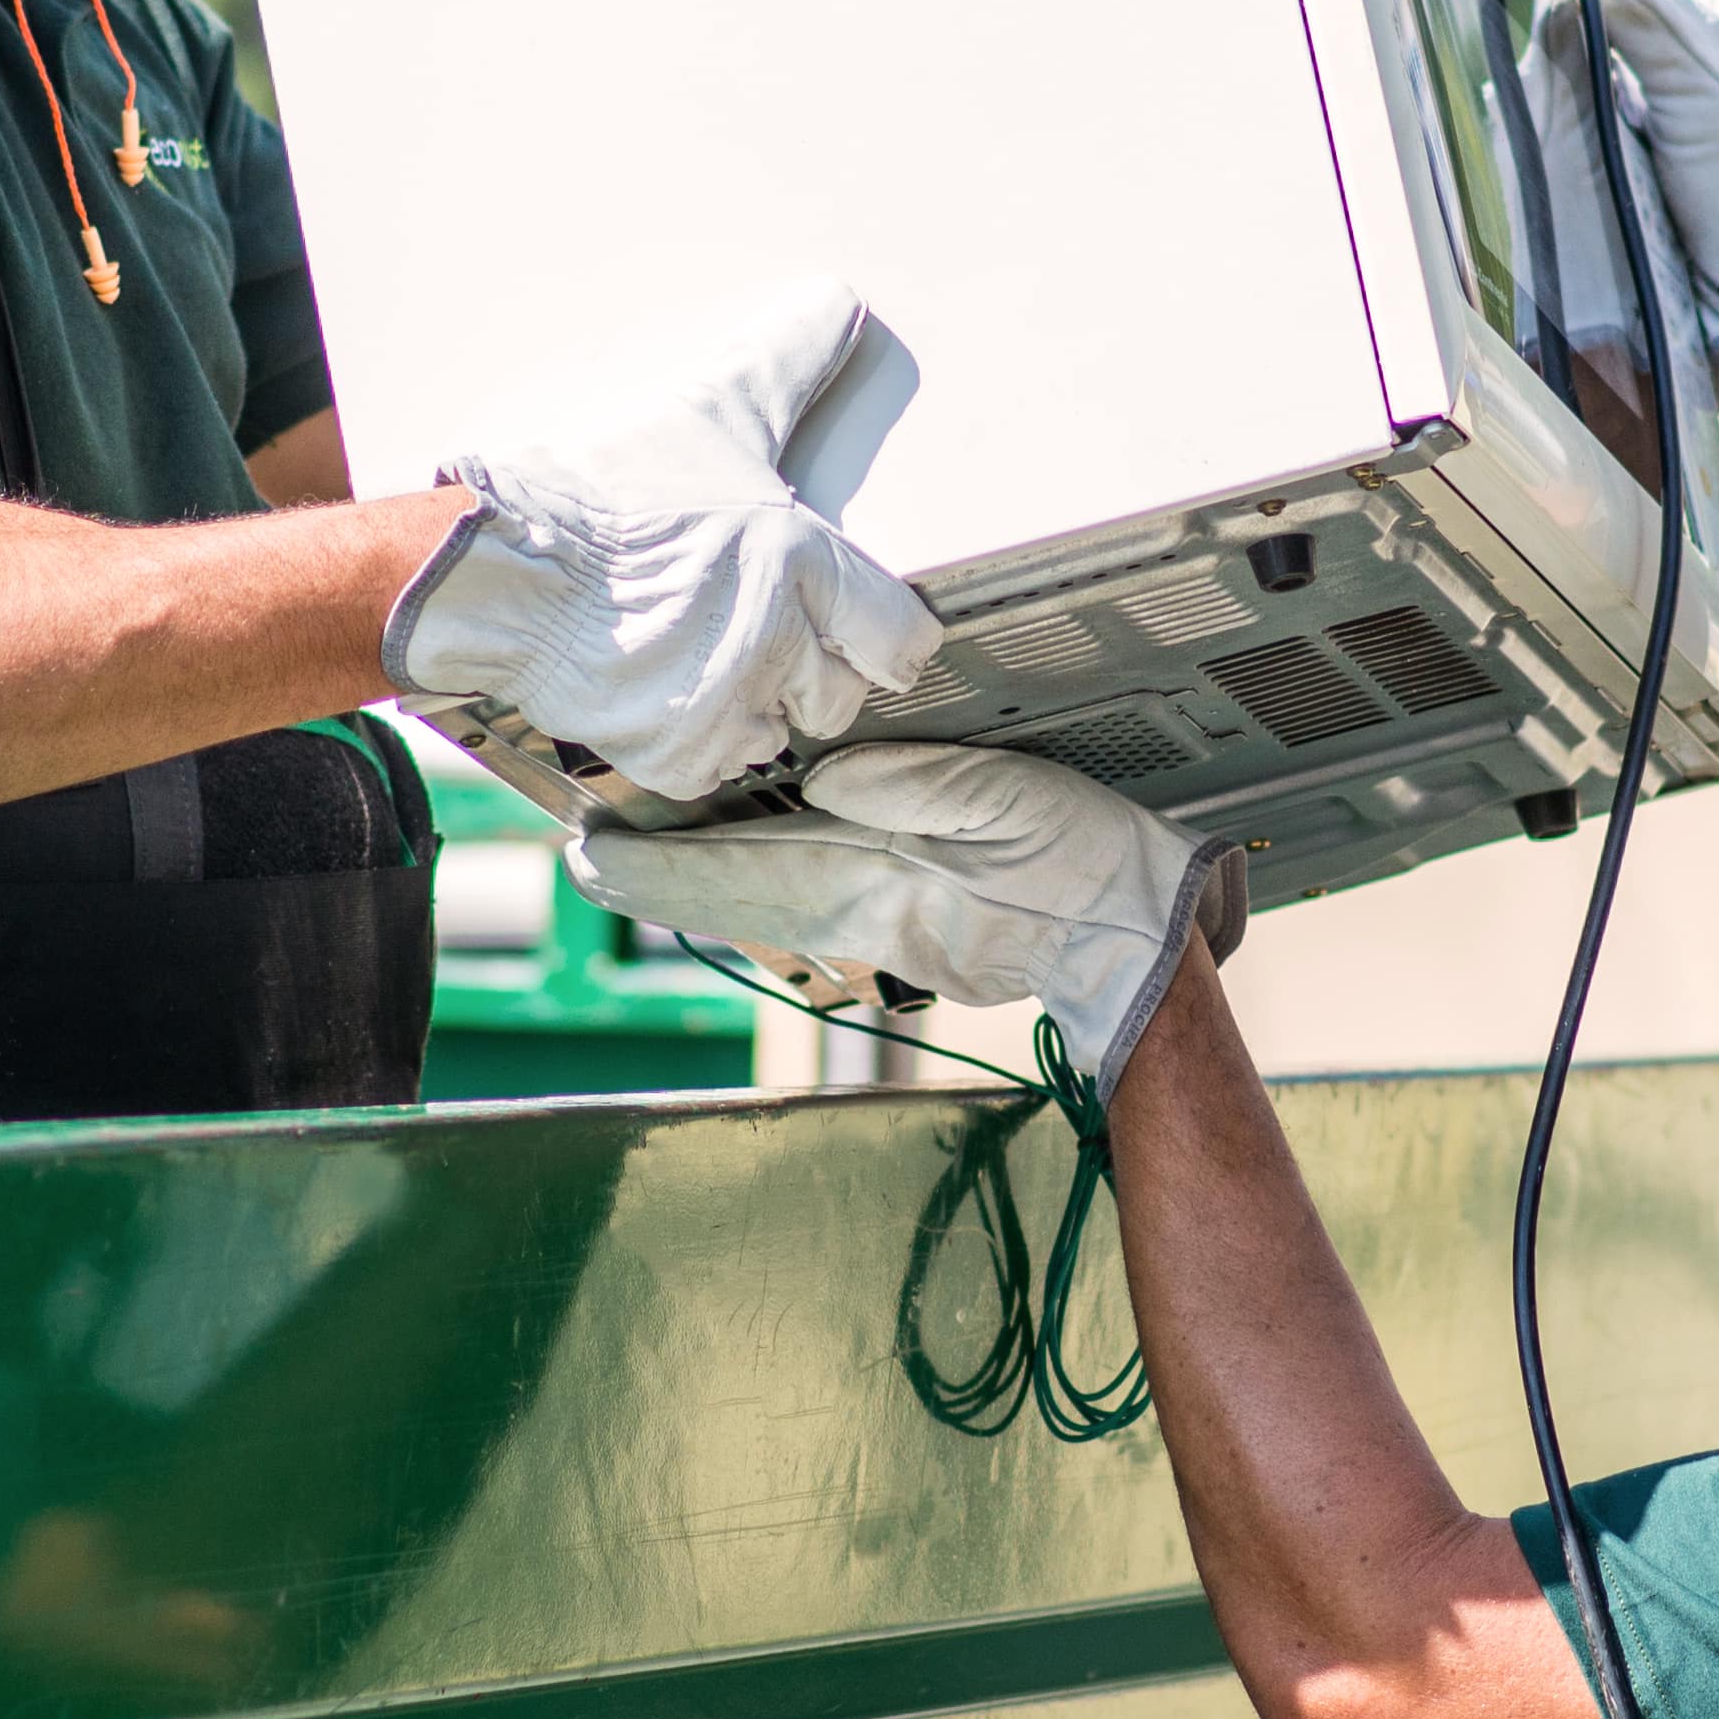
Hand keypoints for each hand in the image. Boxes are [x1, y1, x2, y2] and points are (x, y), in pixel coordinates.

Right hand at [379, 286, 945, 800]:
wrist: (501, 568)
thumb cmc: (604, 495)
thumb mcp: (709, 417)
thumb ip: (786, 369)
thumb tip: (836, 303)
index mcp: (804, 563)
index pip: (901, 639)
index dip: (877, 637)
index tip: (854, 636)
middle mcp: (779, 641)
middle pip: (838, 694)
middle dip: (801, 672)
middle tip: (747, 637)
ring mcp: (728, 704)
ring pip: (776, 735)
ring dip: (744, 710)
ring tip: (692, 660)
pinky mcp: (677, 753)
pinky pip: (713, 770)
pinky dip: (686, 745)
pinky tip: (653, 692)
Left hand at [571, 743, 1232, 1087]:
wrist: (1137, 941)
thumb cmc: (1088, 865)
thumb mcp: (1009, 799)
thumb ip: (914, 786)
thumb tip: (820, 777)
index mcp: (884, 885)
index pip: (747, 872)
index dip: (665, 865)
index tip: (594, 855)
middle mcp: (868, 916)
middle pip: (739, 895)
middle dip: (660, 879)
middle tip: (582, 859)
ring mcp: (885, 929)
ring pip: (765, 903)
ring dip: (697, 885)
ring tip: (632, 863)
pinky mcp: (906, 927)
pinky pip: (806, 904)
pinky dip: (752, 888)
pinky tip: (729, 874)